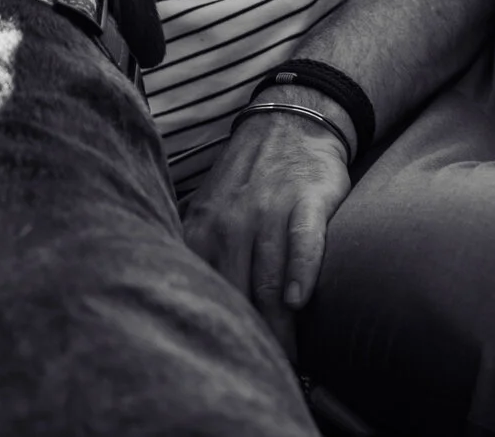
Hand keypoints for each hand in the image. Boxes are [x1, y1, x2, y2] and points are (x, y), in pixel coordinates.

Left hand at [183, 106, 353, 356]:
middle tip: (264, 372)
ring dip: (279, 325)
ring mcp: (269, 210)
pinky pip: (303, 240)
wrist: (290, 121)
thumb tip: (187, 304)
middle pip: (238, 293)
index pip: (206, 290)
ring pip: (269, 278)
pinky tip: (300, 302)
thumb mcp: (211, 209)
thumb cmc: (249, 178)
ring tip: (289, 363)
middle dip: (251, 338)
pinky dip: (301, 271)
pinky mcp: (307, 200)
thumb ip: (201, 253)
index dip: (218, 329)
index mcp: (204, 228)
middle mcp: (232, 221)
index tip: (228, 360)